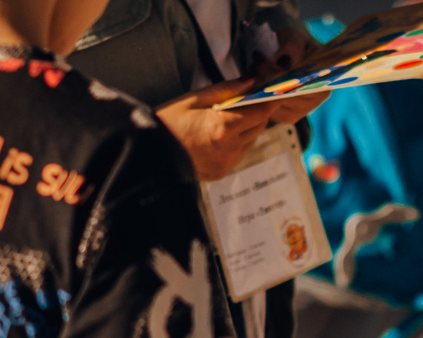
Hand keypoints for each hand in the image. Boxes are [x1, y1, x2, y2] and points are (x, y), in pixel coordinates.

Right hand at [156, 78, 313, 180]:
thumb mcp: (194, 98)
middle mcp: (230, 148)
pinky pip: (239, 154)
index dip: (269, 100)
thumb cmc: (167, 121)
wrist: (149, 154)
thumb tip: (251, 80)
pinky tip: (218, 135)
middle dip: (257, 112)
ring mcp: (227, 163)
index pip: (261, 111)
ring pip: (250, 141)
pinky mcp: (222, 173)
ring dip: (247, 128)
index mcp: (224, 127)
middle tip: (247, 99)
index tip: (272, 91)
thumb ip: (226, 89)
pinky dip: (236, 143)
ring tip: (228, 117)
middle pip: (259, 126)